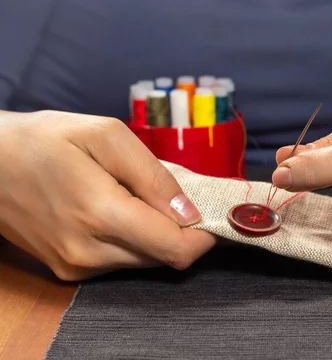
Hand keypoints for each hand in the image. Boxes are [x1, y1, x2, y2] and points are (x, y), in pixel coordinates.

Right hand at [0, 110, 215, 280]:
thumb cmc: (45, 139)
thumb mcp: (106, 137)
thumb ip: (154, 177)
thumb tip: (190, 214)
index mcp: (100, 214)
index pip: (175, 249)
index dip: (204, 236)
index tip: (212, 213)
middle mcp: (88, 252)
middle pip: (164, 258)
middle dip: (183, 231)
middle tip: (179, 197)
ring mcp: (76, 266)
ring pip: (144, 260)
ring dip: (157, 234)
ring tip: (143, 197)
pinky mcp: (68, 270)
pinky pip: (120, 260)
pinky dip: (134, 239)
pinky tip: (120, 209)